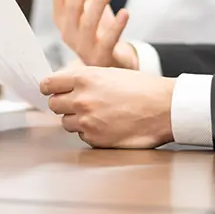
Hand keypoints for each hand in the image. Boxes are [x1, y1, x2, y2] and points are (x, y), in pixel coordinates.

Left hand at [41, 66, 174, 148]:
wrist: (165, 108)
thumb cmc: (143, 89)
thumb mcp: (110, 73)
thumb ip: (84, 80)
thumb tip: (62, 86)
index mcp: (84, 78)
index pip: (49, 84)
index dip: (50, 88)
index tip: (52, 91)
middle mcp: (81, 99)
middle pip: (54, 104)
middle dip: (64, 104)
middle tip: (79, 104)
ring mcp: (87, 121)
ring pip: (66, 122)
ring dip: (77, 120)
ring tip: (98, 114)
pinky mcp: (95, 139)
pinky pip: (81, 136)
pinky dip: (90, 132)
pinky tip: (107, 125)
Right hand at [52, 0, 137, 69]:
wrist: (111, 62)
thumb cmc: (99, 28)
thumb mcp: (95, 0)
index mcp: (62, 15)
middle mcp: (67, 31)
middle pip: (72, 4)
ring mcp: (82, 46)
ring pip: (87, 22)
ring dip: (99, 1)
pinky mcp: (100, 57)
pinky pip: (107, 41)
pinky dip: (116, 26)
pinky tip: (126, 12)